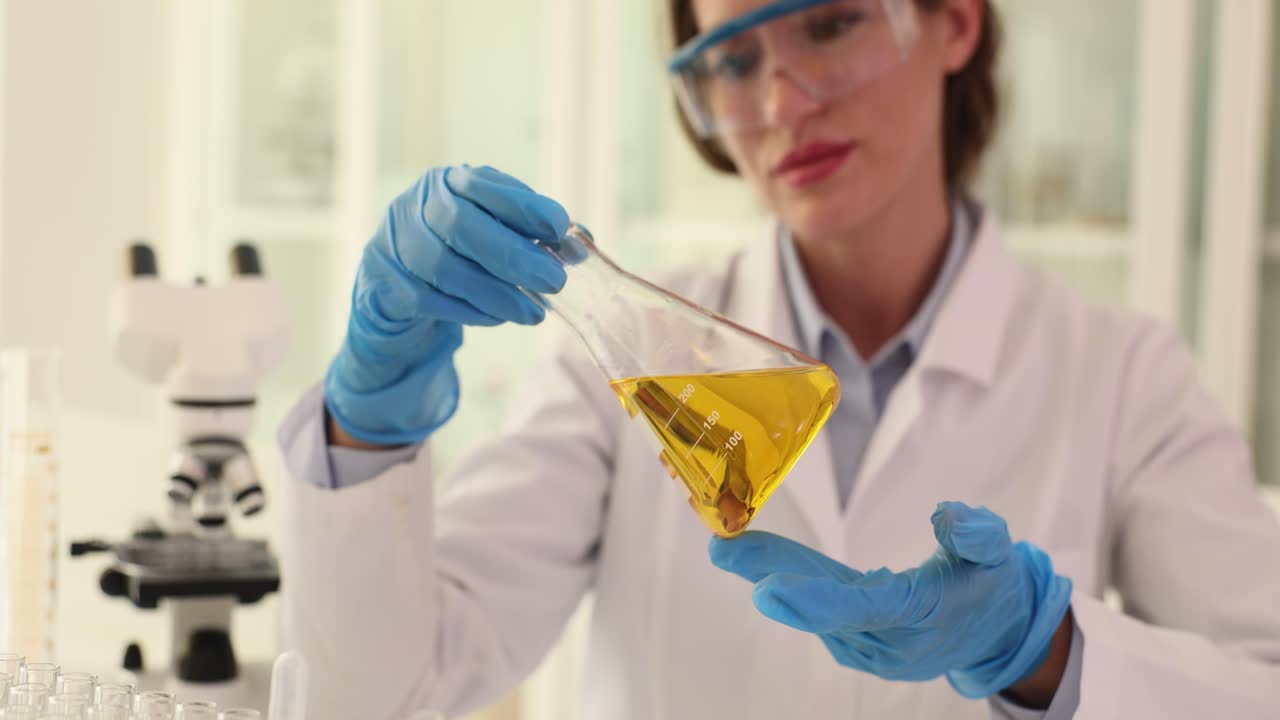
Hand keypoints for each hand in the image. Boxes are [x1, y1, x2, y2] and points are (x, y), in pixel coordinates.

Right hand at [325, 165, 568, 444]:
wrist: (398, 287)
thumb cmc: (461, 254)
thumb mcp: (496, 233)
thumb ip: (534, 236)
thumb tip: (581, 247)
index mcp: (450, 182)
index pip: (485, 186)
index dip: (524, 206)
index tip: (560, 228)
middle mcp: (416, 204)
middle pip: (461, 226)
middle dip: (513, 255)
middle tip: (556, 281)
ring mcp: (394, 242)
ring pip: (444, 268)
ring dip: (496, 293)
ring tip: (535, 313)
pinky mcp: (383, 283)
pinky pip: (430, 300)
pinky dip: (470, 311)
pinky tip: (500, 318)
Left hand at [709, 502, 1071, 698]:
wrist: (999, 634)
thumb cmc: (993, 584)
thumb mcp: (999, 553)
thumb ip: (977, 534)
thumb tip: (947, 514)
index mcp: (922, 614)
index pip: (865, 607)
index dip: (813, 600)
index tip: (766, 590)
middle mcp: (890, 642)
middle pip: (825, 607)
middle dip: (771, 576)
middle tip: (724, 550)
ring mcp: (872, 652)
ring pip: (815, 608)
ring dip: (772, 574)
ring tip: (730, 547)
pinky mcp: (859, 647)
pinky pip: (820, 613)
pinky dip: (792, 587)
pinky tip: (759, 563)